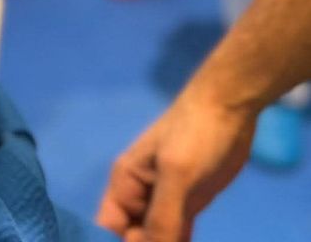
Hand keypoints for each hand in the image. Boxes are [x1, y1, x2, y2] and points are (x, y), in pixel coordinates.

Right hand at [97, 88, 254, 240]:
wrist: (229, 109)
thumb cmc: (195, 134)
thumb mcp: (176, 175)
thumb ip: (161, 219)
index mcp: (125, 184)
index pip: (108, 229)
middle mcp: (140, 196)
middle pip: (132, 238)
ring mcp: (165, 201)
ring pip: (156, 240)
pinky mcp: (188, 205)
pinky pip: (177, 237)